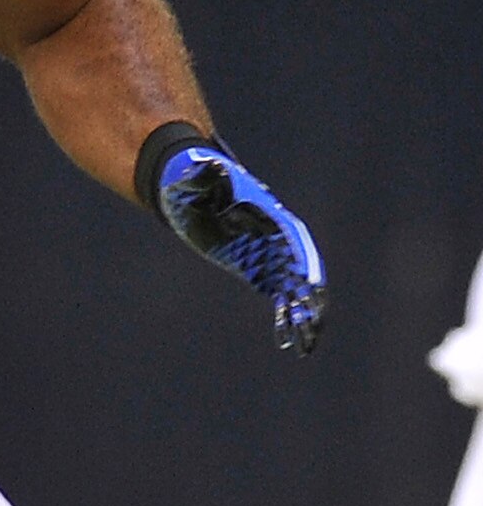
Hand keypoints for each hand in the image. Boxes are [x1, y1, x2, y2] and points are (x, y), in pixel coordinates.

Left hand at [146, 132, 325, 353]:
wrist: (190, 189)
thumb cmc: (193, 183)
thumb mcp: (195, 178)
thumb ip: (204, 176)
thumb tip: (201, 163)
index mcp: (266, 214)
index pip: (292, 238)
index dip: (302, 261)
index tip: (309, 284)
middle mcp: (274, 236)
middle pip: (300, 267)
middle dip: (310, 294)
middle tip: (315, 322)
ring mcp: (267, 254)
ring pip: (292, 286)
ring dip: (302, 313)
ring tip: (308, 342)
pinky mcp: (256, 269)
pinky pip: (276, 294)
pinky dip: (284, 315)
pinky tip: (287, 339)